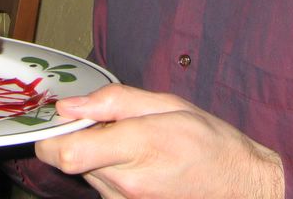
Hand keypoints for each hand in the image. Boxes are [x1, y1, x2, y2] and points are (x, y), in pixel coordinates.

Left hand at [34, 84, 284, 197]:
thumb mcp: (169, 105)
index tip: (57, 120)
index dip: (50, 137)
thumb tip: (69, 106)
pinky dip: (111, 173)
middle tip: (106, 124)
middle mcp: (127, 184)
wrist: (243, 189)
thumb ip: (115, 102)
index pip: (66, 153)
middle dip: (78, 139)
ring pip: (87, 175)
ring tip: (133, 144)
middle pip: (71, 162)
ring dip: (96, 157)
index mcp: (138, 148)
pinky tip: (140, 164)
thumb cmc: (210, 142)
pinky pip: (105, 189)